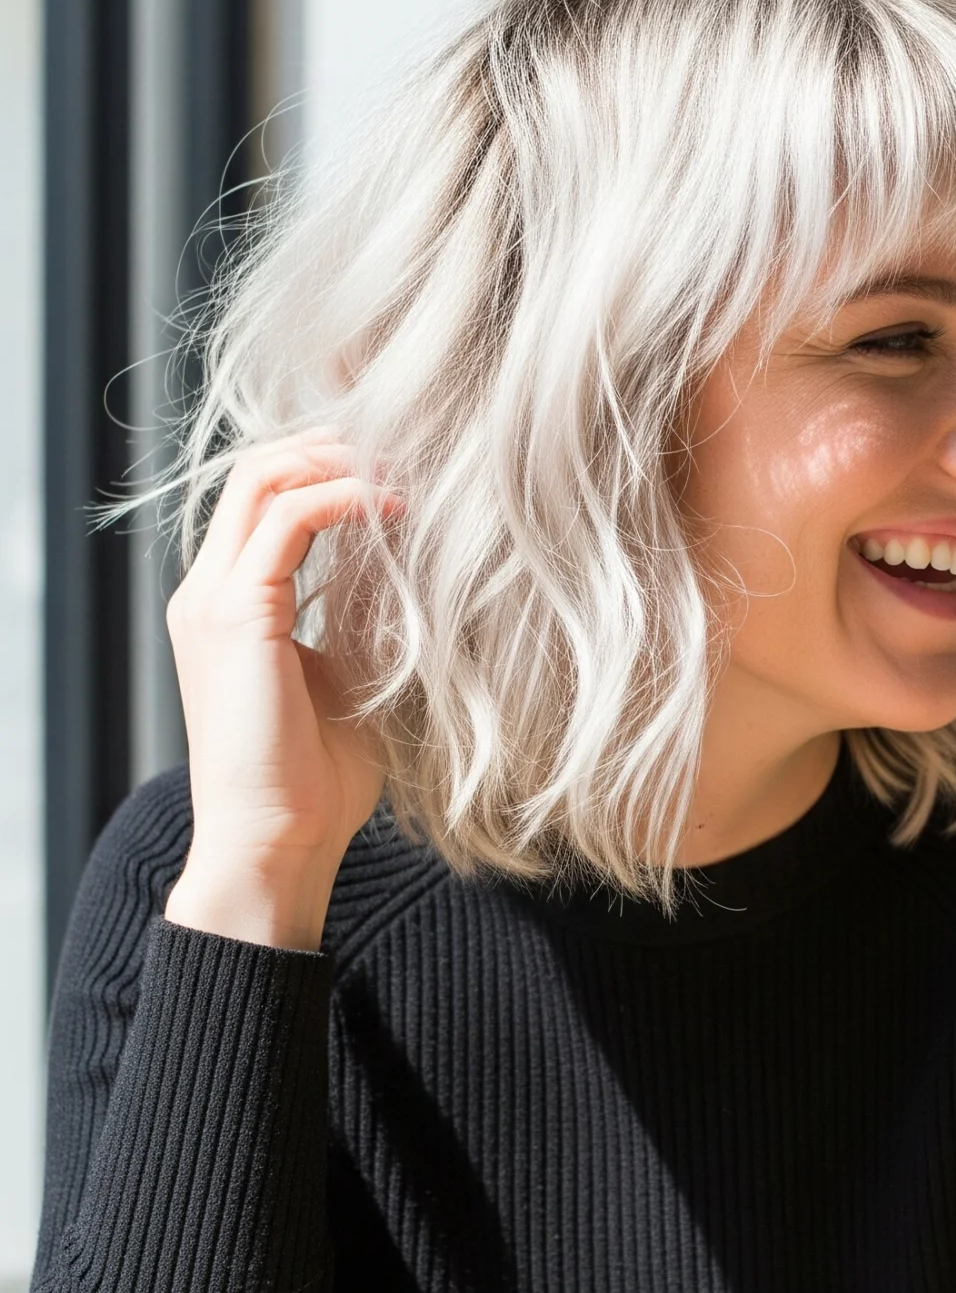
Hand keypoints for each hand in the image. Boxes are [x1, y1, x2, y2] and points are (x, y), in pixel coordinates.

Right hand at [164, 438, 397, 948]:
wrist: (277, 845)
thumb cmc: (315, 783)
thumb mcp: (347, 677)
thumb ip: (360, 618)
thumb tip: (412, 566)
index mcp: (225, 605)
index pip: (260, 500)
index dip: (323, 468)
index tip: (396, 467)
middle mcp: (205, 592)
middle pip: (256, 471)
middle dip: (331, 446)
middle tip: (405, 447)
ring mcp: (213, 600)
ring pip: (264, 478)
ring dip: (338, 462)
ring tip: (404, 469)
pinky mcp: (237, 614)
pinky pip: (290, 518)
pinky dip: (346, 500)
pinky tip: (397, 510)